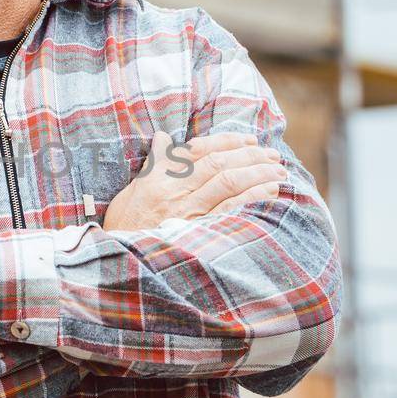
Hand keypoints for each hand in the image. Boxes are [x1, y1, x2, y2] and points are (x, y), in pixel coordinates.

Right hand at [103, 129, 285, 231]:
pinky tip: (270, 191)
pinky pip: (230, 210)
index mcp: (160, 177)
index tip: (249, 140)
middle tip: (272, 153)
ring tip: (278, 170)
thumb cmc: (125, 225)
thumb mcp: (133, 189)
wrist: (118, 259)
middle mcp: (174, 191)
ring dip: (257, 173)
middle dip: (250, 155)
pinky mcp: (197, 233)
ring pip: (228, 182)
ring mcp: (187, 212)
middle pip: (219, 164)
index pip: (200, 150)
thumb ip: (153, 163)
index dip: (228, 141)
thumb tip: (162, 137)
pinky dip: (252, 197)